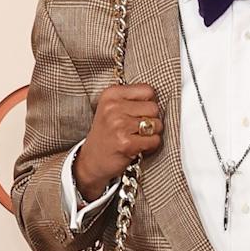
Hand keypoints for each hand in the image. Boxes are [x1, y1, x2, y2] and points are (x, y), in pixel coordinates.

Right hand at [74, 83, 163, 200]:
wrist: (91, 160)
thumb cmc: (106, 135)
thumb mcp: (112, 108)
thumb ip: (132, 99)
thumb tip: (158, 99)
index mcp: (111, 94)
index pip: (148, 90)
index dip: (149, 103)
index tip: (140, 113)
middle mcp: (113, 107)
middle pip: (154, 107)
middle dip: (152, 120)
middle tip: (139, 128)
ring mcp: (119, 125)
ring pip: (157, 124)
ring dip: (152, 134)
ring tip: (138, 138)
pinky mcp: (126, 143)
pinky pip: (154, 140)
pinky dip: (151, 146)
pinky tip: (139, 147)